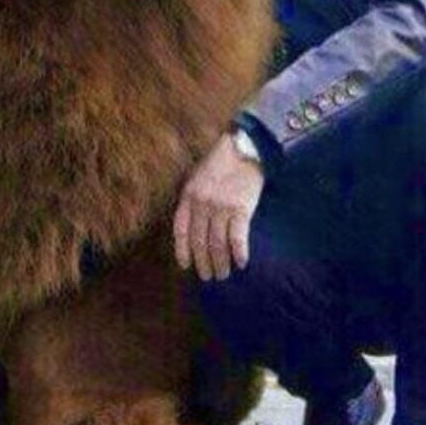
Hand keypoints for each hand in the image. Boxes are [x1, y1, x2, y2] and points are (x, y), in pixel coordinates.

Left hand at [173, 134, 263, 280]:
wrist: (244, 148)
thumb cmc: (221, 163)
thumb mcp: (197, 177)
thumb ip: (193, 199)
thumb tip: (195, 226)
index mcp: (189, 195)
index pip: (181, 230)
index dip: (183, 250)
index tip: (187, 266)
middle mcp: (202, 204)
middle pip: (200, 242)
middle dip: (204, 263)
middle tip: (209, 277)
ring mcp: (221, 207)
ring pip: (217, 244)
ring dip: (221, 263)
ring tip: (224, 274)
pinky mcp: (241, 209)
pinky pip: (237, 238)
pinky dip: (239, 253)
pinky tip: (242, 263)